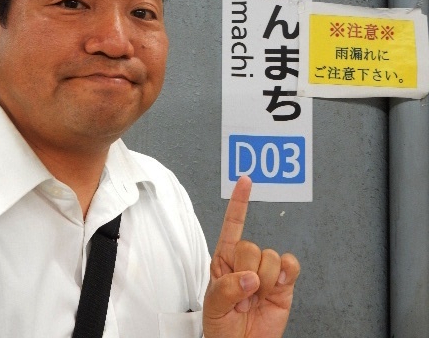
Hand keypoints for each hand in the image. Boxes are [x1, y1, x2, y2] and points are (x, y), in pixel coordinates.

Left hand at [203, 176, 299, 337]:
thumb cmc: (222, 326)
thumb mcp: (214, 306)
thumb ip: (227, 288)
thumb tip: (250, 277)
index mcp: (224, 259)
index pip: (232, 224)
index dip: (239, 202)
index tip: (245, 181)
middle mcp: (246, 261)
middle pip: (251, 246)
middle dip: (246, 274)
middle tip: (242, 296)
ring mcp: (266, 271)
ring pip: (271, 257)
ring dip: (264, 283)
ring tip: (256, 299)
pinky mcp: (285, 283)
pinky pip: (291, 265)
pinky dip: (286, 275)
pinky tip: (277, 288)